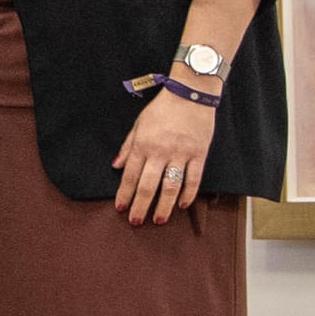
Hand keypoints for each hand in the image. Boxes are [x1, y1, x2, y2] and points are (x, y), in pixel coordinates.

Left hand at [113, 83, 217, 225]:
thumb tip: (116, 166)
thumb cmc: (163, 108)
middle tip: (135, 222)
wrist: (191, 93)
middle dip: (140, 206)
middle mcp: (160, 152)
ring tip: (158, 220)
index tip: (120, 208)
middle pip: (148, 186)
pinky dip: (188, 194)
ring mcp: (181, 154)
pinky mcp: (199, 154)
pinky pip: (194, 178)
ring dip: (163, 206)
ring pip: (171, 186)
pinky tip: (182, 206)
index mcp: (143, 145)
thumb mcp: (139, 124)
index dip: (124, 194)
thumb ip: (128, 146)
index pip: (130, 175)